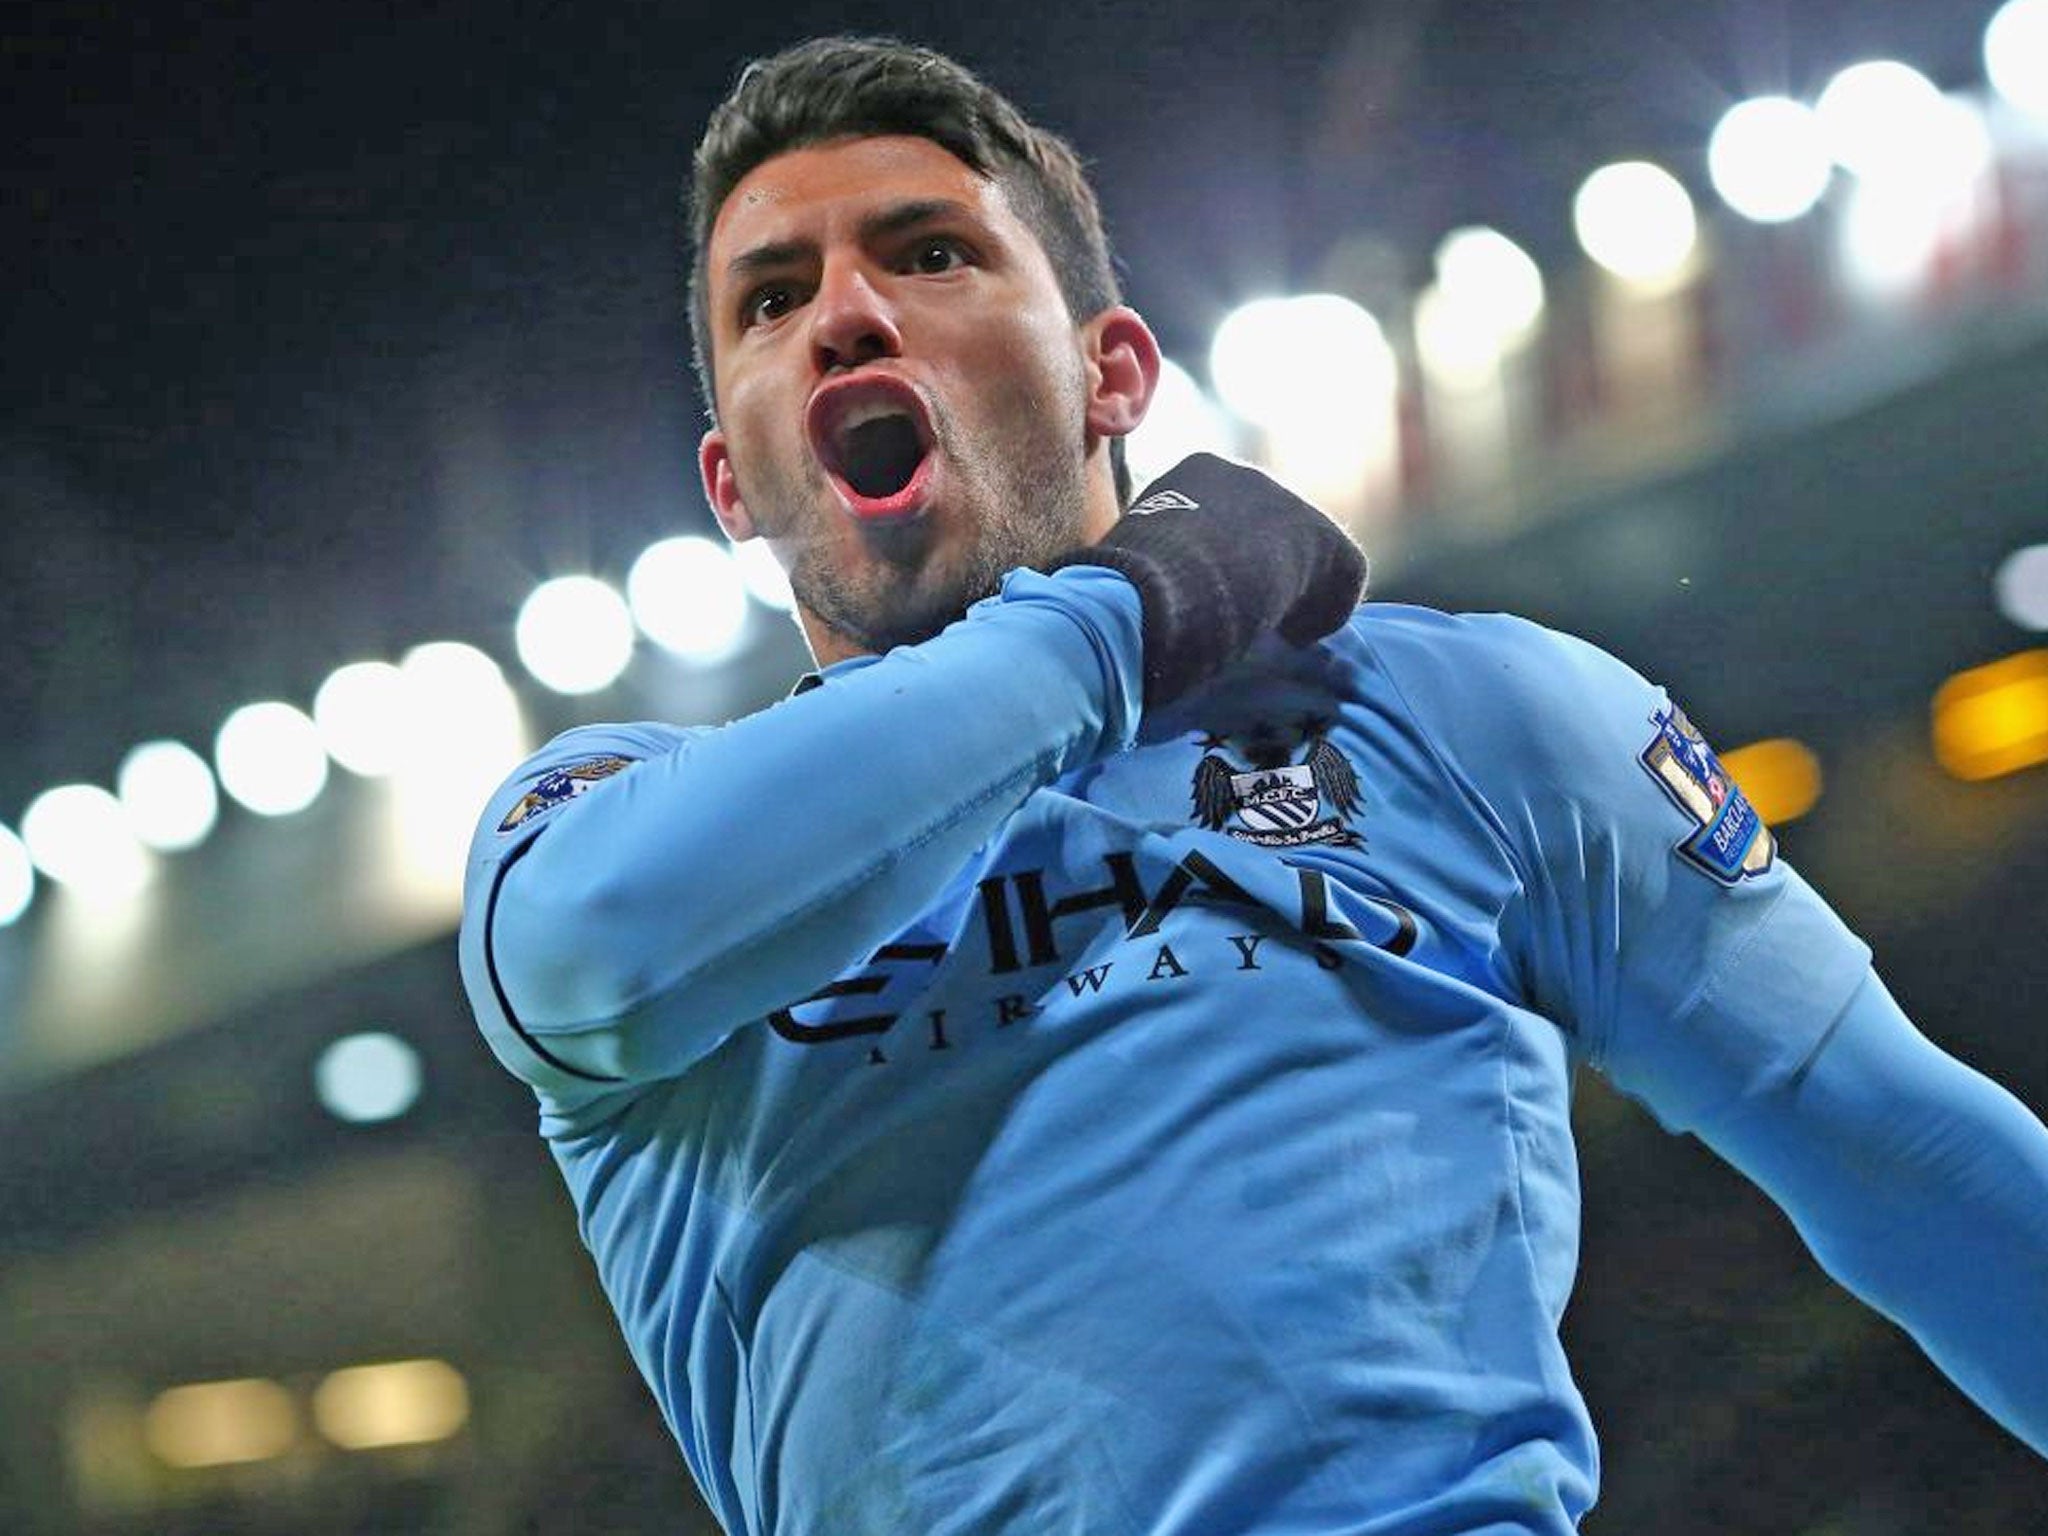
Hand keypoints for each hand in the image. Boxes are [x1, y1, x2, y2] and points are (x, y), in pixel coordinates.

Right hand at [1043, 453, 1366, 706]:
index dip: (1224, 566)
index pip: (1225, 520)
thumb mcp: (1128, 566)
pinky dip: (1324, 612)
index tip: (1212, 601)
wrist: (1148, 598)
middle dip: (1263, 575)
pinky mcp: (1323, 540)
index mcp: (1195, 474)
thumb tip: (1124, 598)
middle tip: (1246, 621)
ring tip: (1270, 635)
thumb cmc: (1117, 593)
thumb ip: (1149, 566)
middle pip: (1270, 532)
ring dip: (1292, 594)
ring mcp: (1287, 504)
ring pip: (1307, 556)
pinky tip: (1295, 640)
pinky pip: (1341, 579)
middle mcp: (1246, 477)